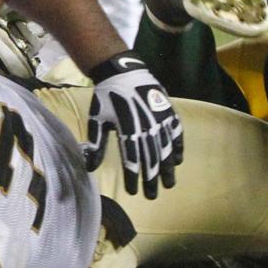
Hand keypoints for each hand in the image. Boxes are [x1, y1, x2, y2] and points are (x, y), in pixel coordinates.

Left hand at [83, 53, 182, 197]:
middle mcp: (146, 127)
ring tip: (168, 184)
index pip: (131, 159)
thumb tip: (90, 167)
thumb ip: (96, 144)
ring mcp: (160, 119)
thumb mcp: (98, 119)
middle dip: (151, 179)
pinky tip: (178, 160)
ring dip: (167, 168)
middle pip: (151, 159)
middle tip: (152, 195)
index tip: (133, 192)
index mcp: (127, 129)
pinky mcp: (168, 112)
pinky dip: (178, 147)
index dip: (132, 177)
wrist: (124, 71)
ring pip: (166, 149)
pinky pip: (176, 133)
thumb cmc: (107, 97)